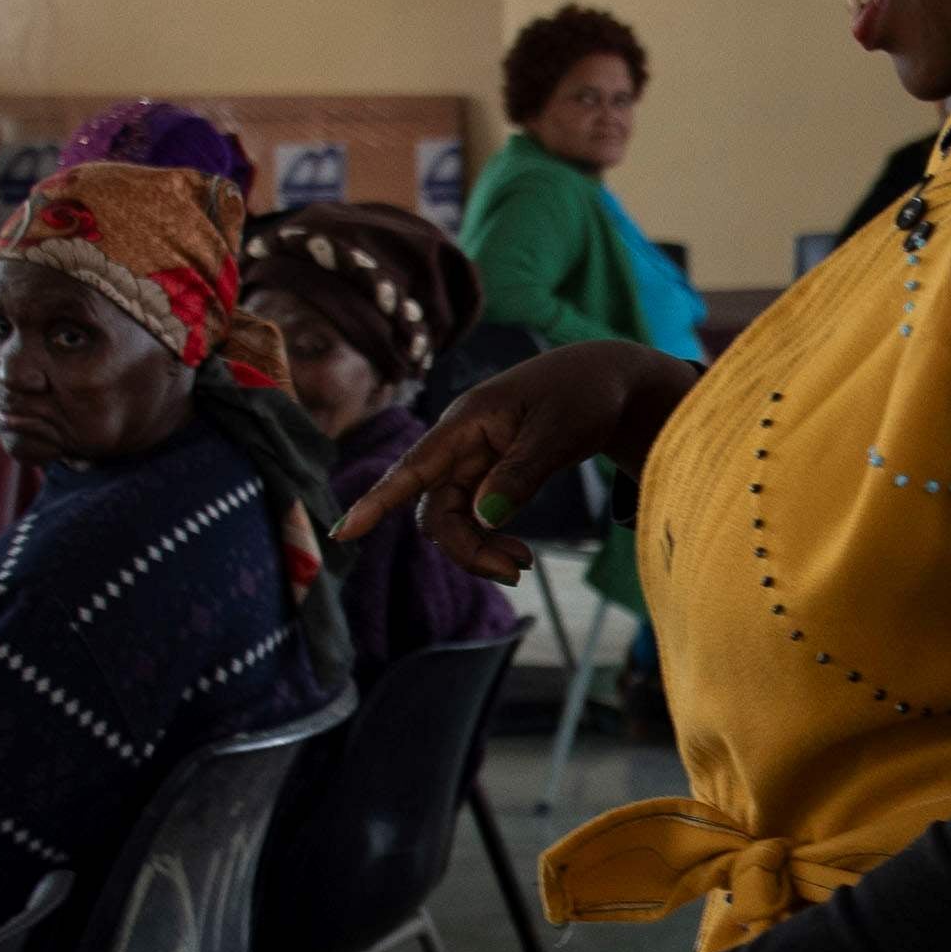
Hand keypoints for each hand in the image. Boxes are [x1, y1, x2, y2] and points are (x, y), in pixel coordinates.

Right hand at [332, 345, 699, 583]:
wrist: (608, 380)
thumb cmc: (582, 395)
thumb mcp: (559, 432)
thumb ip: (522, 473)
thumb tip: (484, 517)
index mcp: (467, 422)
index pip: (413, 467)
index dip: (377, 501)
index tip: (343, 532)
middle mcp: (460, 443)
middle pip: (435, 509)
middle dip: (466, 548)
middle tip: (518, 571)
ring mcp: (472, 460)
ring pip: (452, 518)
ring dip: (479, 549)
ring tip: (523, 565)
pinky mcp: (488, 473)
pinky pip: (472, 516)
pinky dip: (490, 539)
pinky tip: (519, 554)